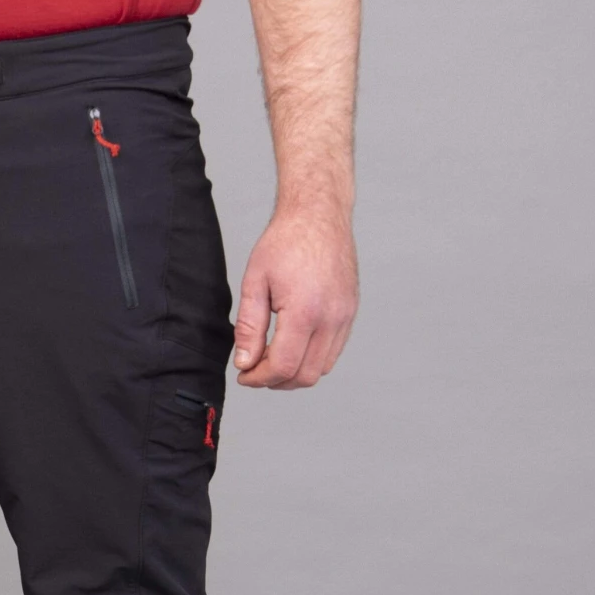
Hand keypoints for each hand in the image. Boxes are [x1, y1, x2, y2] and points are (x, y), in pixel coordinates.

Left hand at [233, 209, 357, 389]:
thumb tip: (245, 363)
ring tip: (271, 357)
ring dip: (294, 373)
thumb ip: (249, 328)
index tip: (244, 375)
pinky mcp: (350, 312)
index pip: (283, 367)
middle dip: (275, 380)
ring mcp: (345, 316)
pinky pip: (333, 352)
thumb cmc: (285, 242)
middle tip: (255, 368)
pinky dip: (311, 359)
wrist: (319, 214)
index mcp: (305, 311)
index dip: (259, 379)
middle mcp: (331, 318)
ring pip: (321, 369)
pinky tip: (291, 346)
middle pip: (304, 376)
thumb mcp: (255, 282)